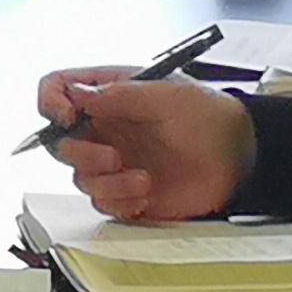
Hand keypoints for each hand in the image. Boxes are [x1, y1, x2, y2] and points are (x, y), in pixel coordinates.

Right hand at [36, 72, 253, 222]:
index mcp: (110, 94)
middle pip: (59, 141)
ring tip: (143, 178)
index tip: (67, 116)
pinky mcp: (126, 192)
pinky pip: (103, 202)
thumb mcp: (169, 94)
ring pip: (80, 177)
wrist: (240, 157)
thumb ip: (122, 94)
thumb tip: (80, 94)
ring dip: (108, 182)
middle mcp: (106, 128)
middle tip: (113, 157)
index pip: (58, 89)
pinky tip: (147, 192)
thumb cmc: (210, 116)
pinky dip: (120, 201)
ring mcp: (114, 162)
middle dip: (80, 153)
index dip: (52, 102)